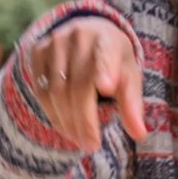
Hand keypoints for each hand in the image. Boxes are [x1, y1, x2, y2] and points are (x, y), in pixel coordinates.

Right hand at [22, 15, 146, 150]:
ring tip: (78, 139)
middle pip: (79, 85)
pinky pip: (40, 89)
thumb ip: (132, 104)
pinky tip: (64, 126)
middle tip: (90, 146)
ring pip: (56, 90)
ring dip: (66, 121)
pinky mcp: (37, 51)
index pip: (106, 55)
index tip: (106, 87)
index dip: (105, 70)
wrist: (87, 32)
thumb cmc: (113, 61)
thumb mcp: (129, 76)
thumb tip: (140, 135)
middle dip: (84, 120)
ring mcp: (55, 42)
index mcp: (108, 39)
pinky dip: (52, 112)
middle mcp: (80, 36)